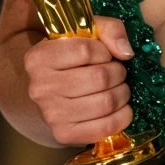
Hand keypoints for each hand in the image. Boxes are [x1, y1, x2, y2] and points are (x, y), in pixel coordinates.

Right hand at [24, 14, 134, 145]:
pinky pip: (105, 128)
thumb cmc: (72, 58)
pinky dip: (122, 116)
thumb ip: (109, 30)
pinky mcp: (64, 135)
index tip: (105, 54)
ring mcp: (51, 114)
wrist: (51, 92)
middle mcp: (40, 87)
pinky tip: (121, 108)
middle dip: (118, 73)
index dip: (104, 51)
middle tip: (118, 72)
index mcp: (38, 58)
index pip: (84, 50)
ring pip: (105, 102)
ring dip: (123, 94)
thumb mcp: (87, 33)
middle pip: (99, 78)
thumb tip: (126, 53)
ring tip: (119, 88)